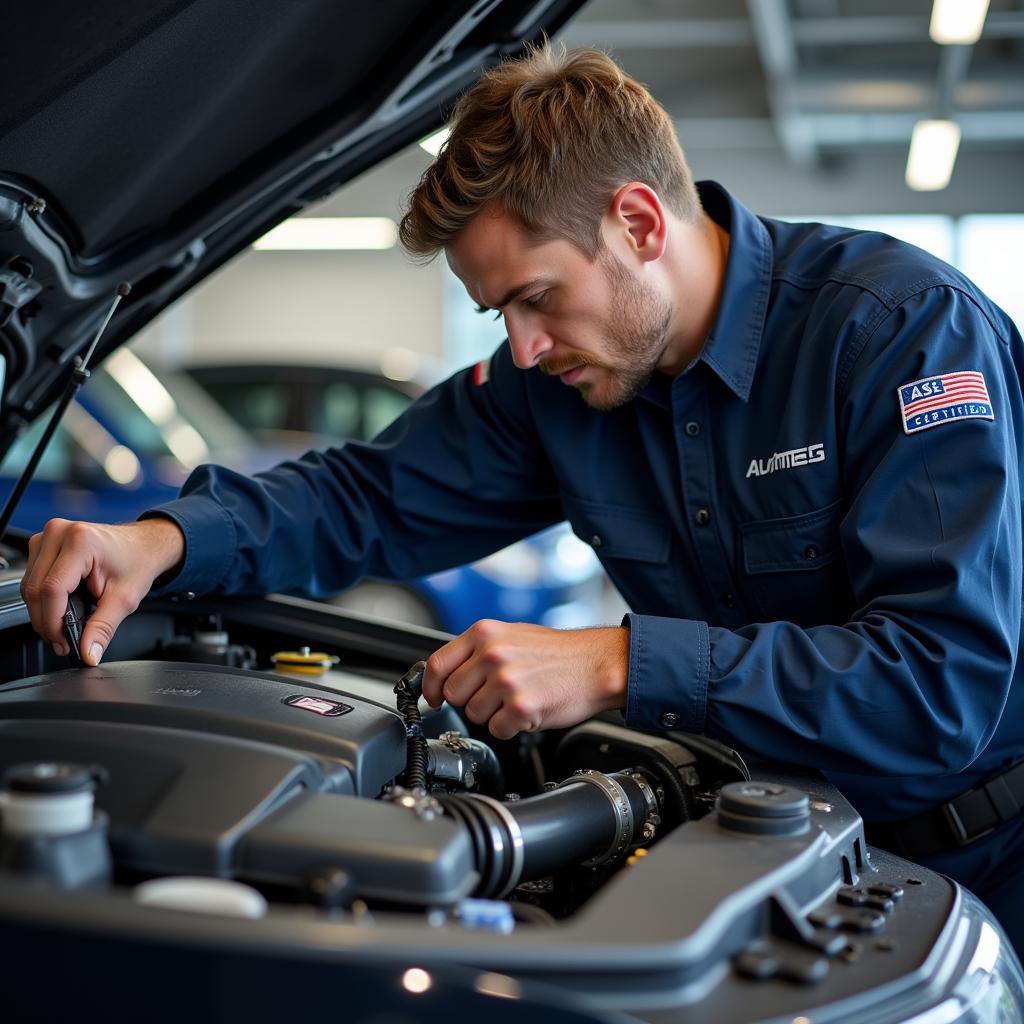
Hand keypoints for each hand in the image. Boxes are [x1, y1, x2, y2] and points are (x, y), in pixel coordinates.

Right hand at [21, 517, 185, 664]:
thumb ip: (103, 628)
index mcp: (81, 541)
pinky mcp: (43, 543)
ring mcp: (49, 536)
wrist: (143, 545)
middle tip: (63, 642)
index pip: (52, 589)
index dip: (53, 622)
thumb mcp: (125, 599)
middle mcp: (60, 533)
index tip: (63, 642)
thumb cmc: (138, 562)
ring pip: (29, 586)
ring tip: (63, 627)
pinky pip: (32, 578)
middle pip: (36, 589)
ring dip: (42, 612)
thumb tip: (87, 653)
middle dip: (46, 622)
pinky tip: (59, 608)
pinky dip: (42, 599)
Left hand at [421, 620, 628, 739]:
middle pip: (453, 695)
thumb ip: (477, 651)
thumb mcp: (512, 635)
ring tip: (518, 699)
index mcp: (485, 633)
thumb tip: (445, 674)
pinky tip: (528, 711)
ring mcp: (506, 680)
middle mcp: (492, 654)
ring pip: (475, 715)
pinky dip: (511, 728)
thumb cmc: (558, 652)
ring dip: (493, 715)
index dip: (430, 687)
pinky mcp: (522, 706)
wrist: (598, 663)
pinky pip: (497, 730)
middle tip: (496, 696)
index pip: (437, 664)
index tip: (433, 698)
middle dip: (471, 701)